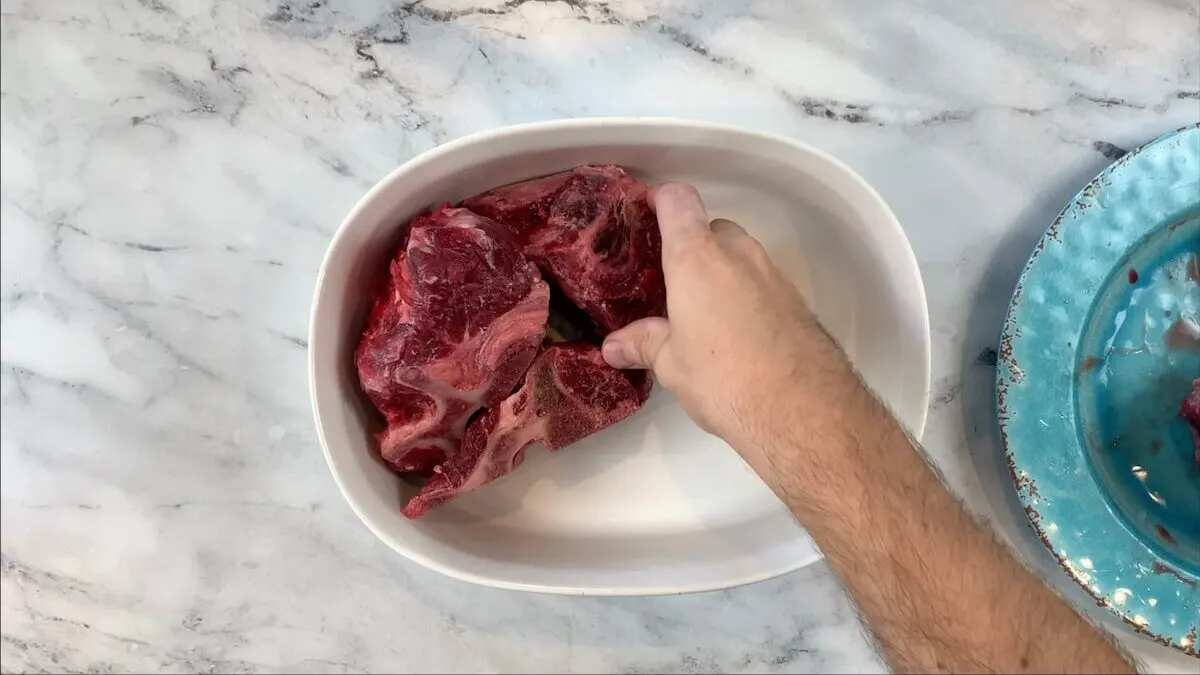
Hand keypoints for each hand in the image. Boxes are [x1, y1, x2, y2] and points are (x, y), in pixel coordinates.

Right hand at [602, 184, 838, 448]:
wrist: (801, 409)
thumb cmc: (726, 379)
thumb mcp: (672, 365)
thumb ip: (643, 345)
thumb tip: (615, 346)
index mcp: (696, 258)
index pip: (677, 201)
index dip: (660, 202)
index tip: (647, 216)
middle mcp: (737, 254)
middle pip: (712, 228)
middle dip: (693, 248)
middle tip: (672, 284)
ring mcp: (772, 274)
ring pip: (740, 256)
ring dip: (722, 274)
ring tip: (702, 315)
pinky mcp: (797, 300)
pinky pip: (763, 283)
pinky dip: (747, 296)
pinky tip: (737, 335)